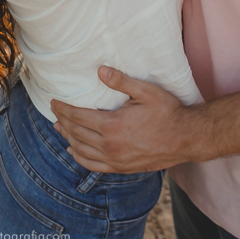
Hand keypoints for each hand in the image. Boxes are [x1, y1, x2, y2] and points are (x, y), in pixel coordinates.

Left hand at [50, 66, 202, 172]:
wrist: (186, 138)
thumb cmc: (168, 112)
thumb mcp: (146, 91)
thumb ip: (121, 81)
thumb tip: (100, 70)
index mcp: (112, 125)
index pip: (77, 117)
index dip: (62, 109)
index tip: (53, 102)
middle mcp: (110, 145)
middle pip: (76, 133)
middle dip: (62, 120)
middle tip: (54, 111)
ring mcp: (115, 159)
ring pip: (81, 150)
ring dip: (68, 138)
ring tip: (59, 128)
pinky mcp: (122, 168)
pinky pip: (93, 165)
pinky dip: (80, 158)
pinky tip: (73, 151)